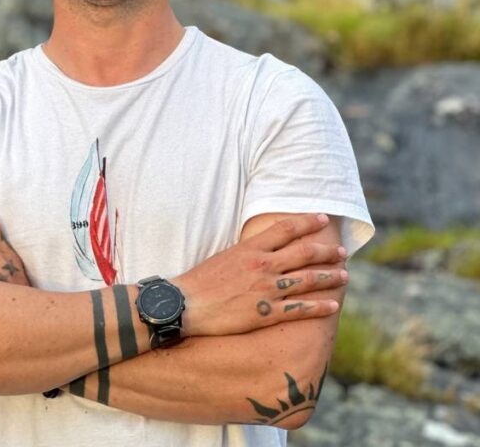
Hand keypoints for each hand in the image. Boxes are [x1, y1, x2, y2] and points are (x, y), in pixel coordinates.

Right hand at [173, 213, 346, 336]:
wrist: (186, 304)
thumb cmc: (201, 280)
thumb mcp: (225, 256)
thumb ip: (248, 252)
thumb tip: (263, 247)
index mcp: (251, 249)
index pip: (286, 229)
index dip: (307, 222)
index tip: (322, 218)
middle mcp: (263, 266)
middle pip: (304, 253)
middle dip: (327, 251)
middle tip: (342, 251)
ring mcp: (266, 289)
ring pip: (307, 280)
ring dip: (330, 277)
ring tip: (345, 275)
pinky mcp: (266, 312)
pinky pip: (300, 309)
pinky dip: (319, 306)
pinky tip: (334, 305)